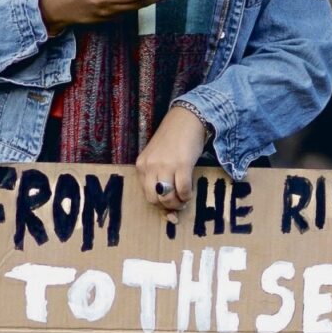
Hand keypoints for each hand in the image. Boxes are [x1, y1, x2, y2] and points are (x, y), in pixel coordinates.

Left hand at [137, 106, 210, 221]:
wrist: (187, 119)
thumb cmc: (174, 139)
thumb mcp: (158, 158)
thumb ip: (159, 177)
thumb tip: (167, 205)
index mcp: (141, 165)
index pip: (146, 195)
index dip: (159, 207)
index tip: (169, 213)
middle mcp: (150, 166)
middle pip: (155, 199)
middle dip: (168, 206)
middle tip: (178, 204)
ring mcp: (165, 165)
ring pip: (168, 197)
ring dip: (178, 203)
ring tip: (185, 198)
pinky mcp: (181, 164)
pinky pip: (183, 189)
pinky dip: (187, 195)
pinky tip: (190, 192)